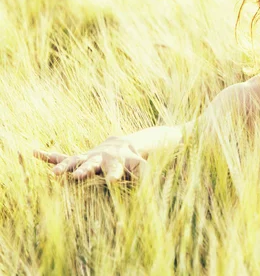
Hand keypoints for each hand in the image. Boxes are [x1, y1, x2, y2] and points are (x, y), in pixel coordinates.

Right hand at [33, 136, 147, 182]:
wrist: (123, 145)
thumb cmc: (133, 160)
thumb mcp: (143, 167)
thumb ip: (146, 176)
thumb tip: (151, 187)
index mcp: (117, 161)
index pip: (116, 169)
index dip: (115, 174)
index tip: (113, 180)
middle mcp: (101, 158)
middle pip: (92, 163)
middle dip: (85, 169)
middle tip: (78, 176)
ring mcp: (88, 157)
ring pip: (74, 160)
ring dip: (64, 166)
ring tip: (54, 174)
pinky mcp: (79, 157)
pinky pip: (62, 156)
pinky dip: (49, 156)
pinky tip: (35, 153)